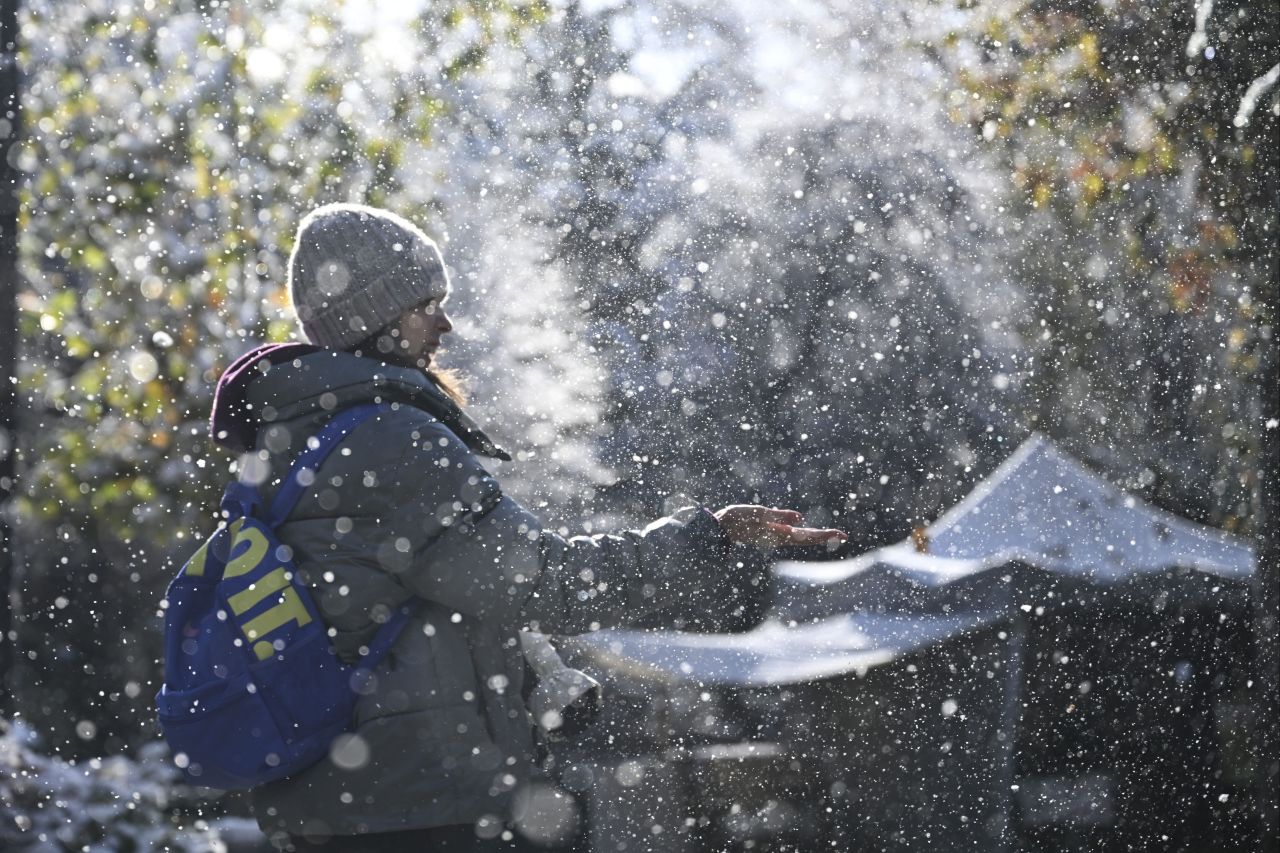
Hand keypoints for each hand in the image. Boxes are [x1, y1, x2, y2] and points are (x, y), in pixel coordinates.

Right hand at [712, 505, 847, 548]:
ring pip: (801, 538)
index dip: (826, 535)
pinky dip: (804, 534)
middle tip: (844, 535)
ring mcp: (774, 537)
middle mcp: (780, 538)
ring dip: (817, 536)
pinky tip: (806, 532)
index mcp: (780, 535)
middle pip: (808, 539)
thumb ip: (779, 516)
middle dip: (826, 536)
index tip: (843, 534)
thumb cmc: (737, 519)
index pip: (808, 536)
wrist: (719, 530)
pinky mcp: (769, 534)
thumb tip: (800, 518)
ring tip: (831, 534)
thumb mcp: (758, 514)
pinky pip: (792, 536)